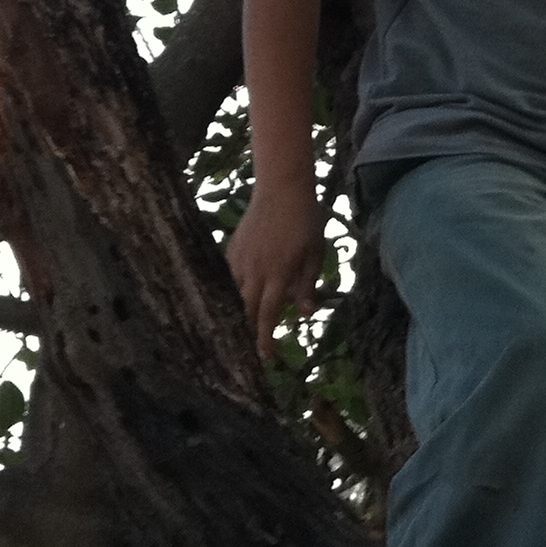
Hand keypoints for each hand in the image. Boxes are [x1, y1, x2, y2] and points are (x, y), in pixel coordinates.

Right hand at [227, 186, 326, 356]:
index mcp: (278, 274)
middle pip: (245, 310)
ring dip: (238, 311)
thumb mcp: (316, 253)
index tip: (266, 357)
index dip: (265, 339)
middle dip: (246, 331)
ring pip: (234, 294)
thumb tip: (306, 313)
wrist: (282, 188)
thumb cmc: (306, 220)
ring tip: (239, 326)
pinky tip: (236, 294)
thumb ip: (308, 284)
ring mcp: (241, 259)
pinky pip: (229, 275)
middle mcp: (255, 271)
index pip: (268, 315)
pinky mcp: (232, 247)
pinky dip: (233, 288)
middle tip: (249, 348)